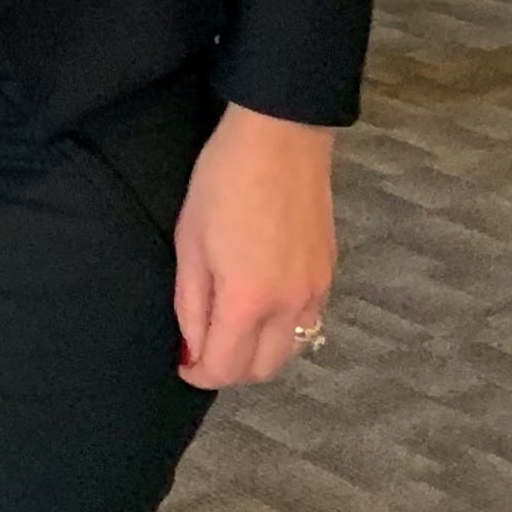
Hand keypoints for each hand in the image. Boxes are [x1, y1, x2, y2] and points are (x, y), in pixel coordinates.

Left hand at [174, 103, 335, 388]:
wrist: (280, 137)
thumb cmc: (224, 182)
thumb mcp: (190, 242)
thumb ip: (191, 304)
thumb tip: (192, 348)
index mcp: (250, 301)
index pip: (226, 369)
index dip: (198, 373)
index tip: (182, 362)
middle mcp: (291, 306)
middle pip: (262, 371)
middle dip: (229, 369)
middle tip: (202, 346)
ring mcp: (316, 291)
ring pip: (289, 351)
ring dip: (258, 353)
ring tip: (229, 326)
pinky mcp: (329, 273)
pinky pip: (307, 322)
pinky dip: (282, 329)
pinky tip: (260, 305)